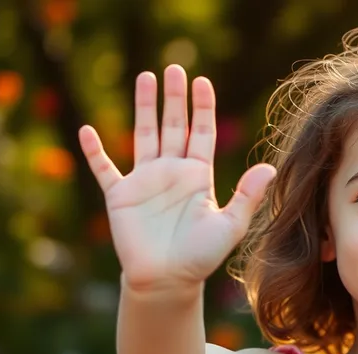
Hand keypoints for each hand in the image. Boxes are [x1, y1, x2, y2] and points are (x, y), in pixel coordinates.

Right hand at [79, 65, 275, 290]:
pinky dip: (95, 152)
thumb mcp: (230, 225)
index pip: (202, 133)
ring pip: (144, 135)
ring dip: (144, 108)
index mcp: (198, 176)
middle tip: (175, 68)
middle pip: (174, 126)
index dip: (203, 108)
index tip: (203, 82)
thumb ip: (247, 196)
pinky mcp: (120, 196)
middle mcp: (172, 172)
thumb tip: (270, 168)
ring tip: (145, 78)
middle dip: (175, 98)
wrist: (168, 281)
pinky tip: (88, 130)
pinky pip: (105, 169)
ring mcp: (145, 182)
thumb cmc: (201, 257)